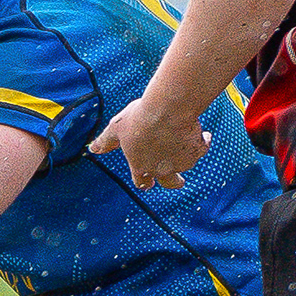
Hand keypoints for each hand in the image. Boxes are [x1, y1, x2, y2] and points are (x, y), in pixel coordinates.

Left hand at [92, 94, 208, 191]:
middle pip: (170, 182)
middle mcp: (161, 169)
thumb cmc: (139, 118)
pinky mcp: (197, 150)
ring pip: (186, 163)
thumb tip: (92, 149)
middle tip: (179, 182)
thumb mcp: (117, 128)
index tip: (148, 184)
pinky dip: (203, 142)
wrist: (166, 111)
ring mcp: (181, 161)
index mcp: (140, 165)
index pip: (141, 181)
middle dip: (174, 183)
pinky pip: (202, 148)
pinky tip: (203, 134)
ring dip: (186, 155)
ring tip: (186, 141)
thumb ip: (106, 141)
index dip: (144, 182)